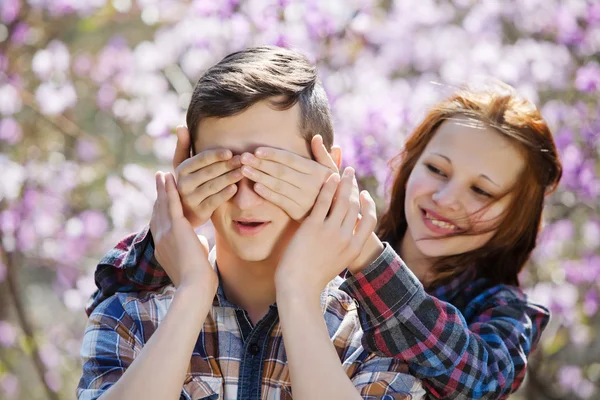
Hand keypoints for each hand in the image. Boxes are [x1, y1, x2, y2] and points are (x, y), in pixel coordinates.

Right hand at [150, 171, 217, 291]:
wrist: (195, 287)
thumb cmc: (198, 279)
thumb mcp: (192, 260)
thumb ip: (194, 247)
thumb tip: (200, 241)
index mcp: (162, 248)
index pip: (159, 224)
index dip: (160, 209)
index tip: (160, 198)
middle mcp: (159, 239)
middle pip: (158, 211)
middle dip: (158, 195)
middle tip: (158, 180)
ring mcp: (164, 233)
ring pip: (163, 205)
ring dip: (162, 188)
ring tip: (161, 174)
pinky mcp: (175, 229)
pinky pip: (171, 205)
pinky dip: (169, 190)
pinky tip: (169, 177)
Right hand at [172, 126, 242, 227]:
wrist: (186, 211)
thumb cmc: (189, 182)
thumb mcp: (183, 165)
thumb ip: (183, 146)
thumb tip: (181, 127)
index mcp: (181, 170)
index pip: (200, 160)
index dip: (216, 155)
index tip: (230, 152)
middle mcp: (183, 184)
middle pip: (209, 172)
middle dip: (227, 165)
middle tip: (243, 160)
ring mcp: (191, 199)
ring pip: (213, 186)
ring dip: (229, 178)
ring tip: (242, 172)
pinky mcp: (199, 211)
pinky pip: (214, 201)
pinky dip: (225, 194)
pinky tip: (235, 188)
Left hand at [239, 134, 338, 219]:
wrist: (333, 214)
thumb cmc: (328, 187)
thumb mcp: (331, 169)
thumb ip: (322, 153)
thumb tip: (316, 137)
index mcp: (316, 171)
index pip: (291, 160)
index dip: (273, 154)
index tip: (257, 150)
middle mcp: (311, 184)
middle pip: (281, 171)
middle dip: (261, 164)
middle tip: (244, 158)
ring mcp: (304, 199)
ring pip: (278, 185)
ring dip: (260, 177)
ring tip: (244, 170)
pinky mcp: (298, 211)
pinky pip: (279, 200)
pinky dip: (267, 194)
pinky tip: (255, 187)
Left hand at [275, 167, 377, 297]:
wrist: (298, 287)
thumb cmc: (312, 278)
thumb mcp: (336, 264)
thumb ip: (343, 250)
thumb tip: (344, 240)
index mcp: (354, 249)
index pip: (370, 222)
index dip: (369, 205)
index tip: (364, 195)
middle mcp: (346, 238)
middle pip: (355, 206)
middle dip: (355, 188)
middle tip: (352, 175)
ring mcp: (331, 232)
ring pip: (343, 201)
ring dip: (345, 182)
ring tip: (344, 171)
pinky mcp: (313, 226)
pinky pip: (324, 202)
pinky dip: (329, 187)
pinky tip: (329, 177)